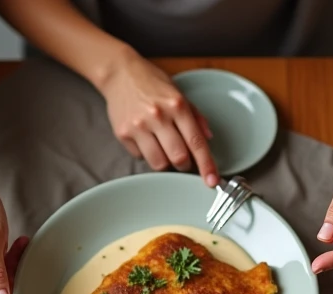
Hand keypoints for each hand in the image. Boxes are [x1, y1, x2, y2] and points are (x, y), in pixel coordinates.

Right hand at [100, 52, 217, 186]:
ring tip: (162, 147)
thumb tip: (208, 138)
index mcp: (177, 105)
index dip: (206, 165)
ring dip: (165, 162)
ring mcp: (139, 126)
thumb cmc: (151, 83)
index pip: (196, 142)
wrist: (120, 73)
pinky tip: (145, 138)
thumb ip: (195, 116)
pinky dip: (146, 153)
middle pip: (179, 158)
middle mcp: (158, 116)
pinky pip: (140, 157)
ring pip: (159, 163)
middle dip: (184, 164)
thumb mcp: (179, 92)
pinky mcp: (123, 133)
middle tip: (183, 158)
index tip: (212, 180)